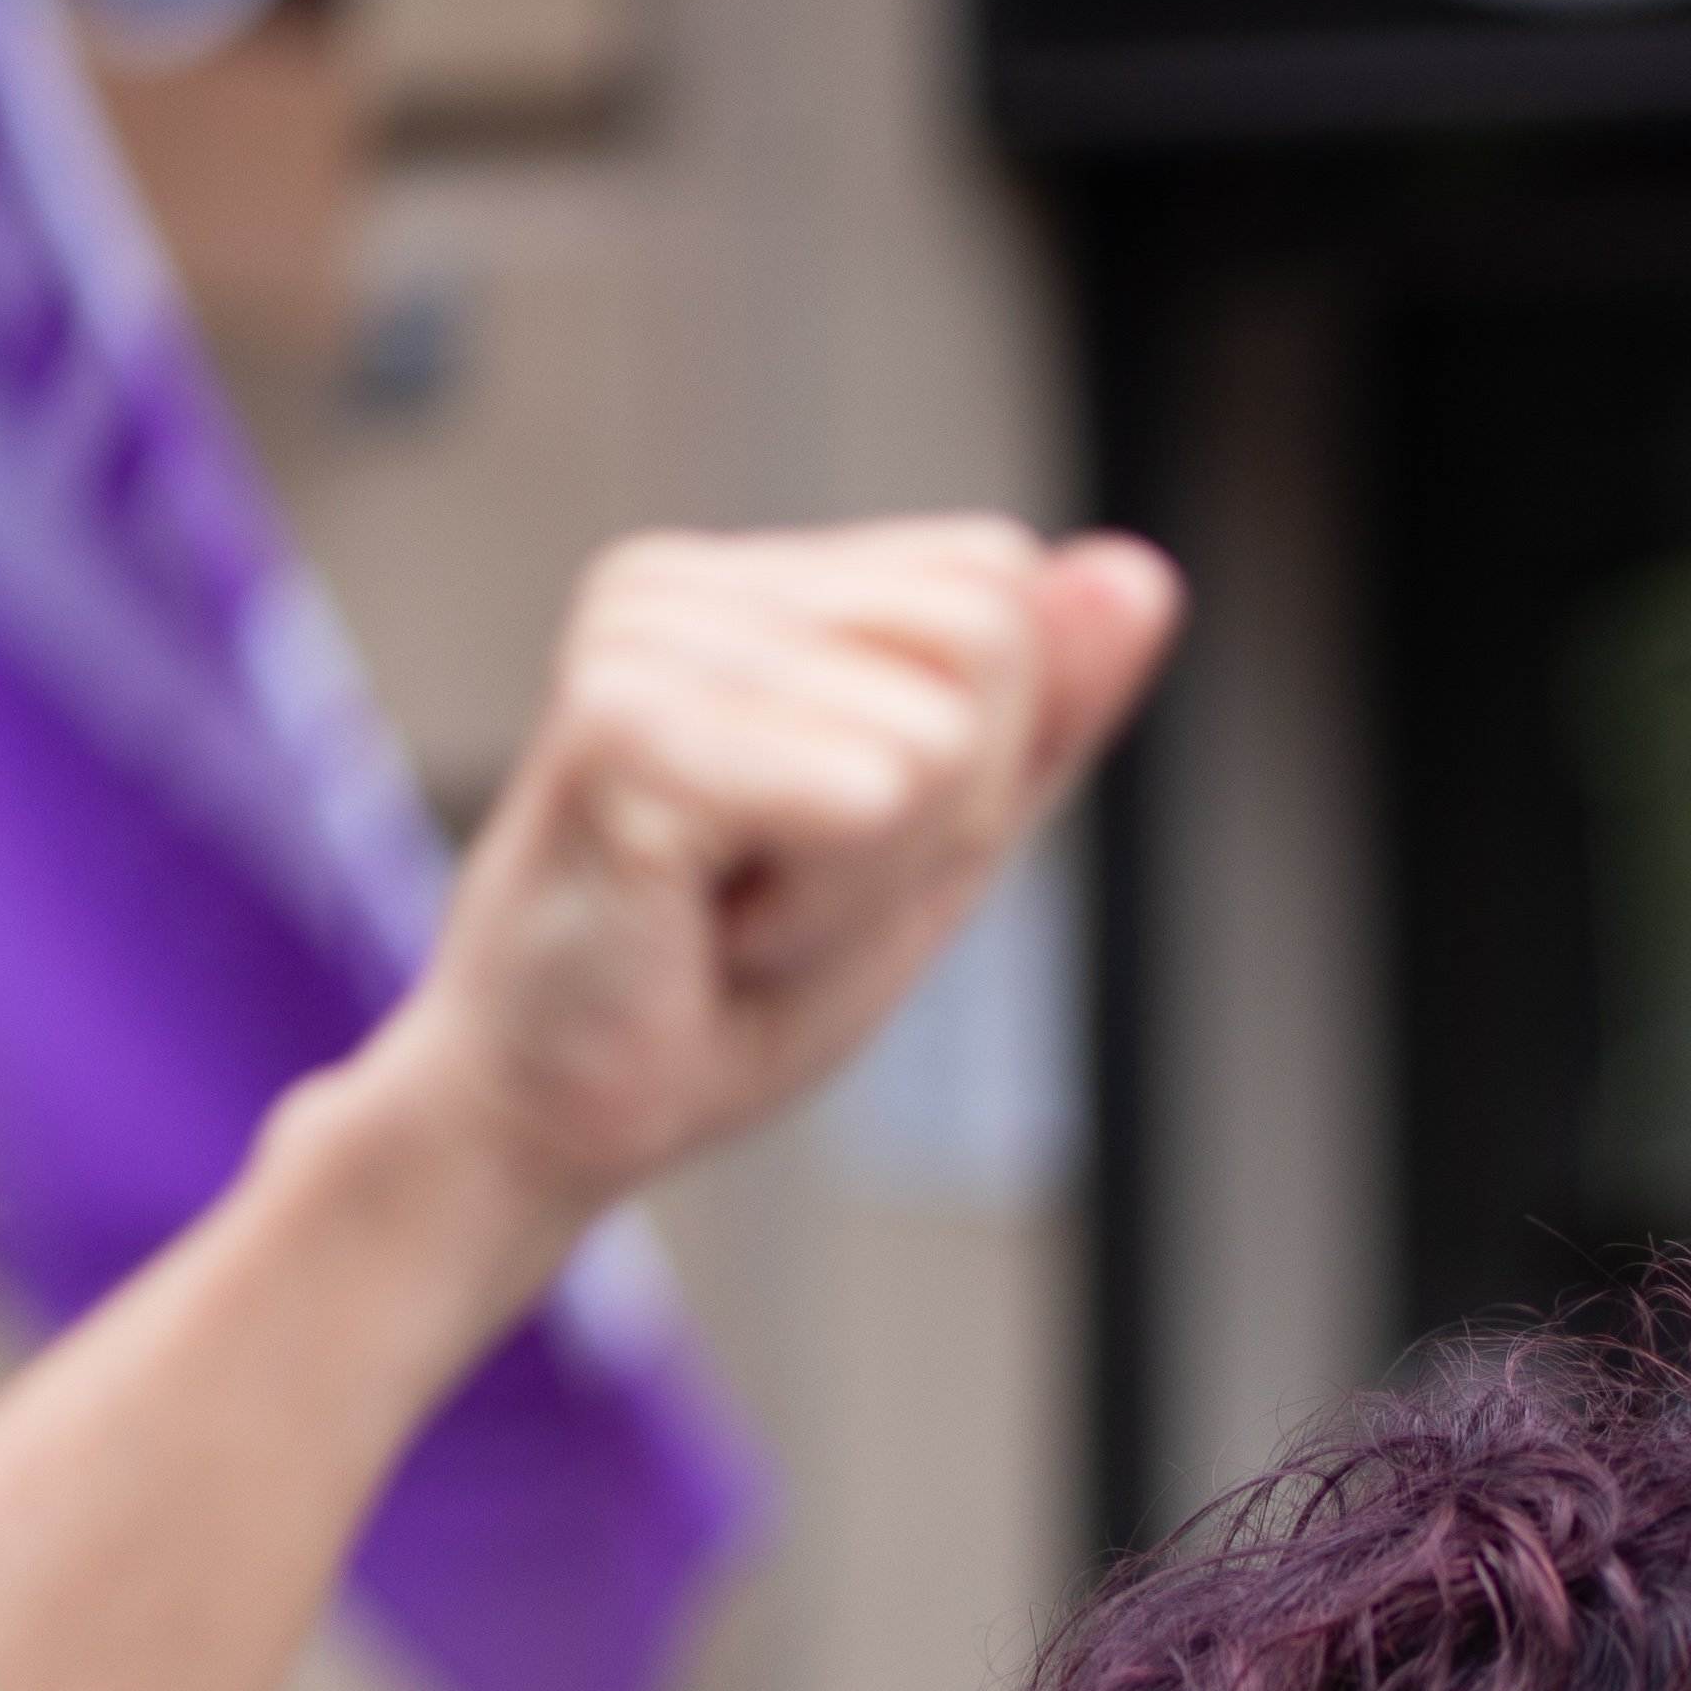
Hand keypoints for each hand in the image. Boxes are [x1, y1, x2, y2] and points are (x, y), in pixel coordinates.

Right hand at [345, 518, 1182, 1300]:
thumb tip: (1141, 575)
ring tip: (737, 911)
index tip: (834, 838)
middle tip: (786, 886)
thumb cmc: (722, 991)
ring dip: (868, 879)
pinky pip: (868, 799)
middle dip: (941, 809)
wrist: (549, 1116)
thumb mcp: (935, 848)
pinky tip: (709, 927)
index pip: (999, 585)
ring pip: (938, 737)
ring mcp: (643, 642)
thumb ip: (1041, 715)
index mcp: (750, 586)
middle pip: (987, 638)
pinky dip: (823, 909)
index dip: (975, 754)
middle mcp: (682, 582)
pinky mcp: (624, 726)